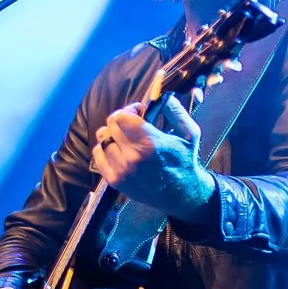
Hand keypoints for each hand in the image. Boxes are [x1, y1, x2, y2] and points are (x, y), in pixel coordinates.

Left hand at [92, 96, 216, 221]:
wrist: (181, 195)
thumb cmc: (185, 161)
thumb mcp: (190, 133)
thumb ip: (175, 111)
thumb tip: (161, 93)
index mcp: (150, 144)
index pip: (121, 117)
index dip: (129, 110)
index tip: (138, 113)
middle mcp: (132, 158)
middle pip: (110, 125)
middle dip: (121, 120)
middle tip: (133, 125)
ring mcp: (121, 170)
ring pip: (103, 139)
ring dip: (113, 134)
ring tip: (126, 139)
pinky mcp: (114, 180)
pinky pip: (97, 155)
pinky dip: (105, 149)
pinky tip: (119, 150)